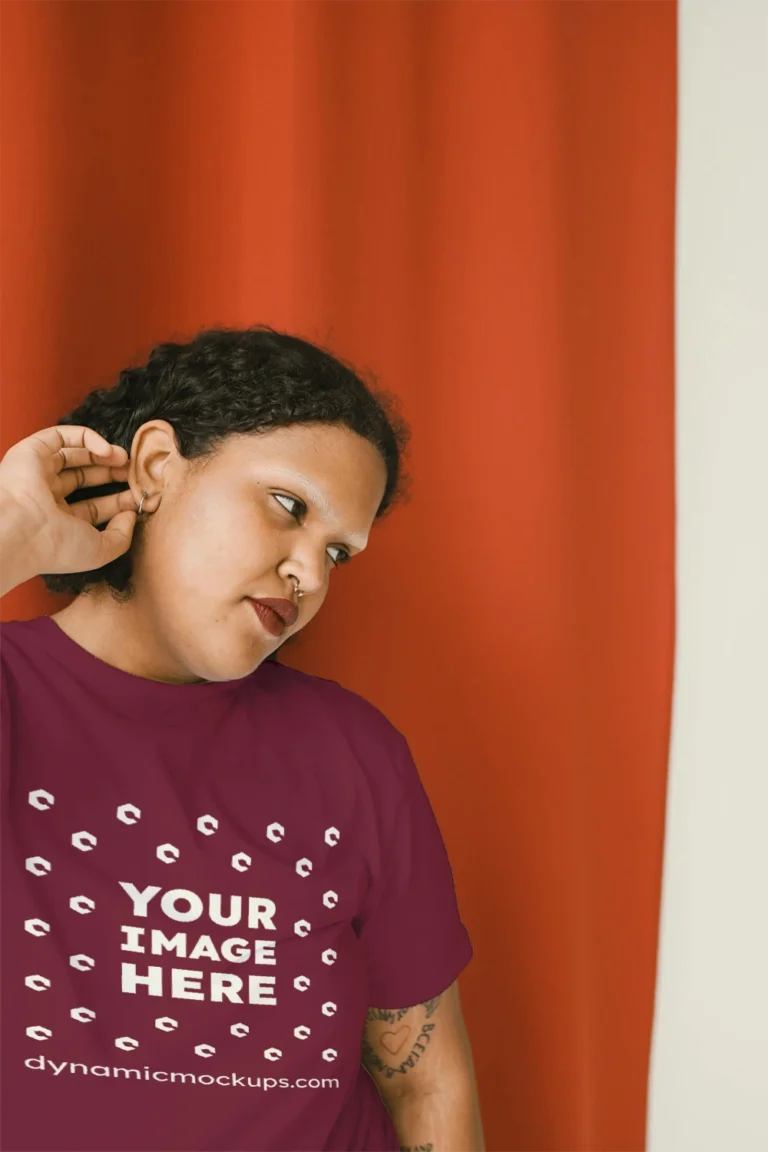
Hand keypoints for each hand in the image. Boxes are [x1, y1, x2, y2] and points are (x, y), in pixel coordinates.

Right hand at [0, 425, 138, 577]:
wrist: (21, 531)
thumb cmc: (57, 547)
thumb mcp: (100, 550)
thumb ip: (121, 536)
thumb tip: (131, 515)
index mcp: (59, 522)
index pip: (94, 507)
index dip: (119, 500)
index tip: (141, 496)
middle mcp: (46, 497)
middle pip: (86, 478)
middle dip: (112, 474)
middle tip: (135, 473)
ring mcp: (38, 473)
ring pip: (75, 455)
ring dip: (103, 454)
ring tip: (125, 459)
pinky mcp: (32, 451)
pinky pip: (62, 436)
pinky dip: (87, 438)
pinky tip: (107, 451)